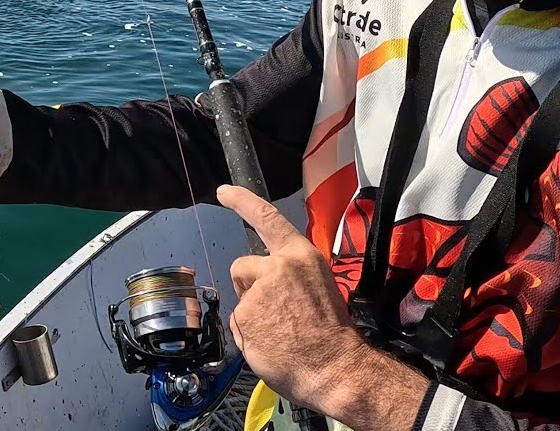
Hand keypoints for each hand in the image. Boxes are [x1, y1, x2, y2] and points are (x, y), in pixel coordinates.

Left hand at [217, 184, 425, 428]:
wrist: (336, 368)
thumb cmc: (331, 334)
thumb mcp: (317, 287)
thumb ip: (289, 277)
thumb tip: (268, 285)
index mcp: (300, 256)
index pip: (267, 218)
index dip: (242, 201)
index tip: (223, 191)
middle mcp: (278, 266)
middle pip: (242, 266)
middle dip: (248, 286)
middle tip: (274, 312)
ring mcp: (259, 291)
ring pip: (241, 299)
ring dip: (251, 314)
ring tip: (279, 334)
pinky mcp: (246, 314)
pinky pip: (237, 324)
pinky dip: (249, 336)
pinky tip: (270, 345)